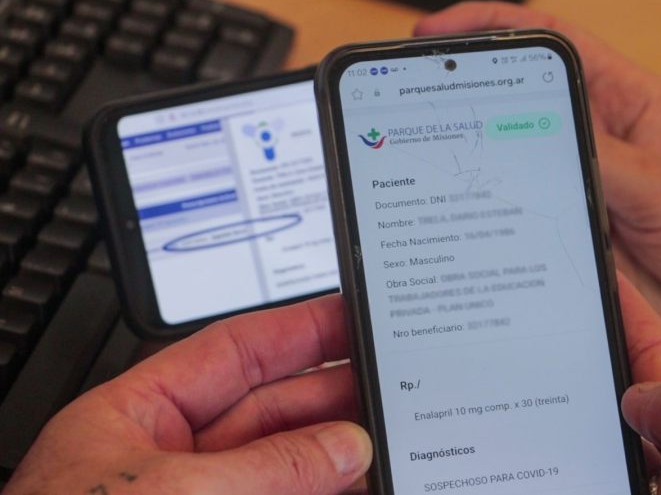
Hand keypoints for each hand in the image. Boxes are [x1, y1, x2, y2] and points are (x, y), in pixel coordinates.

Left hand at [5, 295, 370, 493]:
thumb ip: (268, 468)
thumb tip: (342, 448)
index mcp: (136, 418)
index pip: (232, 352)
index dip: (298, 329)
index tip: (353, 318)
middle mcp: (172, 461)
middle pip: (269, 410)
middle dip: (332, 398)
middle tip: (388, 390)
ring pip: (286, 469)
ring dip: (338, 457)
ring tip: (388, 447)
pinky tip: (360, 489)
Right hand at [415, 2, 660, 395]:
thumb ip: (607, 161)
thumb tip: (529, 133)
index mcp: (630, 110)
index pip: (553, 49)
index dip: (492, 30)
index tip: (434, 35)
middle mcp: (600, 153)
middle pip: (518, 113)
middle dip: (460, 107)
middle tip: (402, 118)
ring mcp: (586, 206)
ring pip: (515, 182)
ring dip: (472, 181)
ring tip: (417, 186)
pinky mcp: (580, 258)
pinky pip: (525, 243)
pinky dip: (491, 243)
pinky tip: (459, 250)